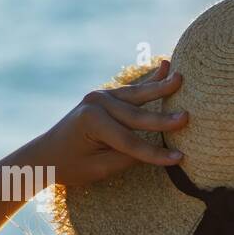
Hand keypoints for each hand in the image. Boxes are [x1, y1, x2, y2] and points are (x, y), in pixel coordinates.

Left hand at [22, 60, 189, 186]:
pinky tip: (164, 66)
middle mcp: (96, 103)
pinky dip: (149, 80)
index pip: (131, 141)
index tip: (180, 158)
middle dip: (163, 119)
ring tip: (180, 77)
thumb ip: (126, 157)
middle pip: (137, 115)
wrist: (45, 155)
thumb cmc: (70, 166)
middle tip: (187, 117)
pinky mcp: (105, 96)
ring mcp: (100, 96)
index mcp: (92, 121)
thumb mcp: (98, 169)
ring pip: (137, 95)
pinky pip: (132, 91)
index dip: (155, 153)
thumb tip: (154, 148)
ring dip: (160, 87)